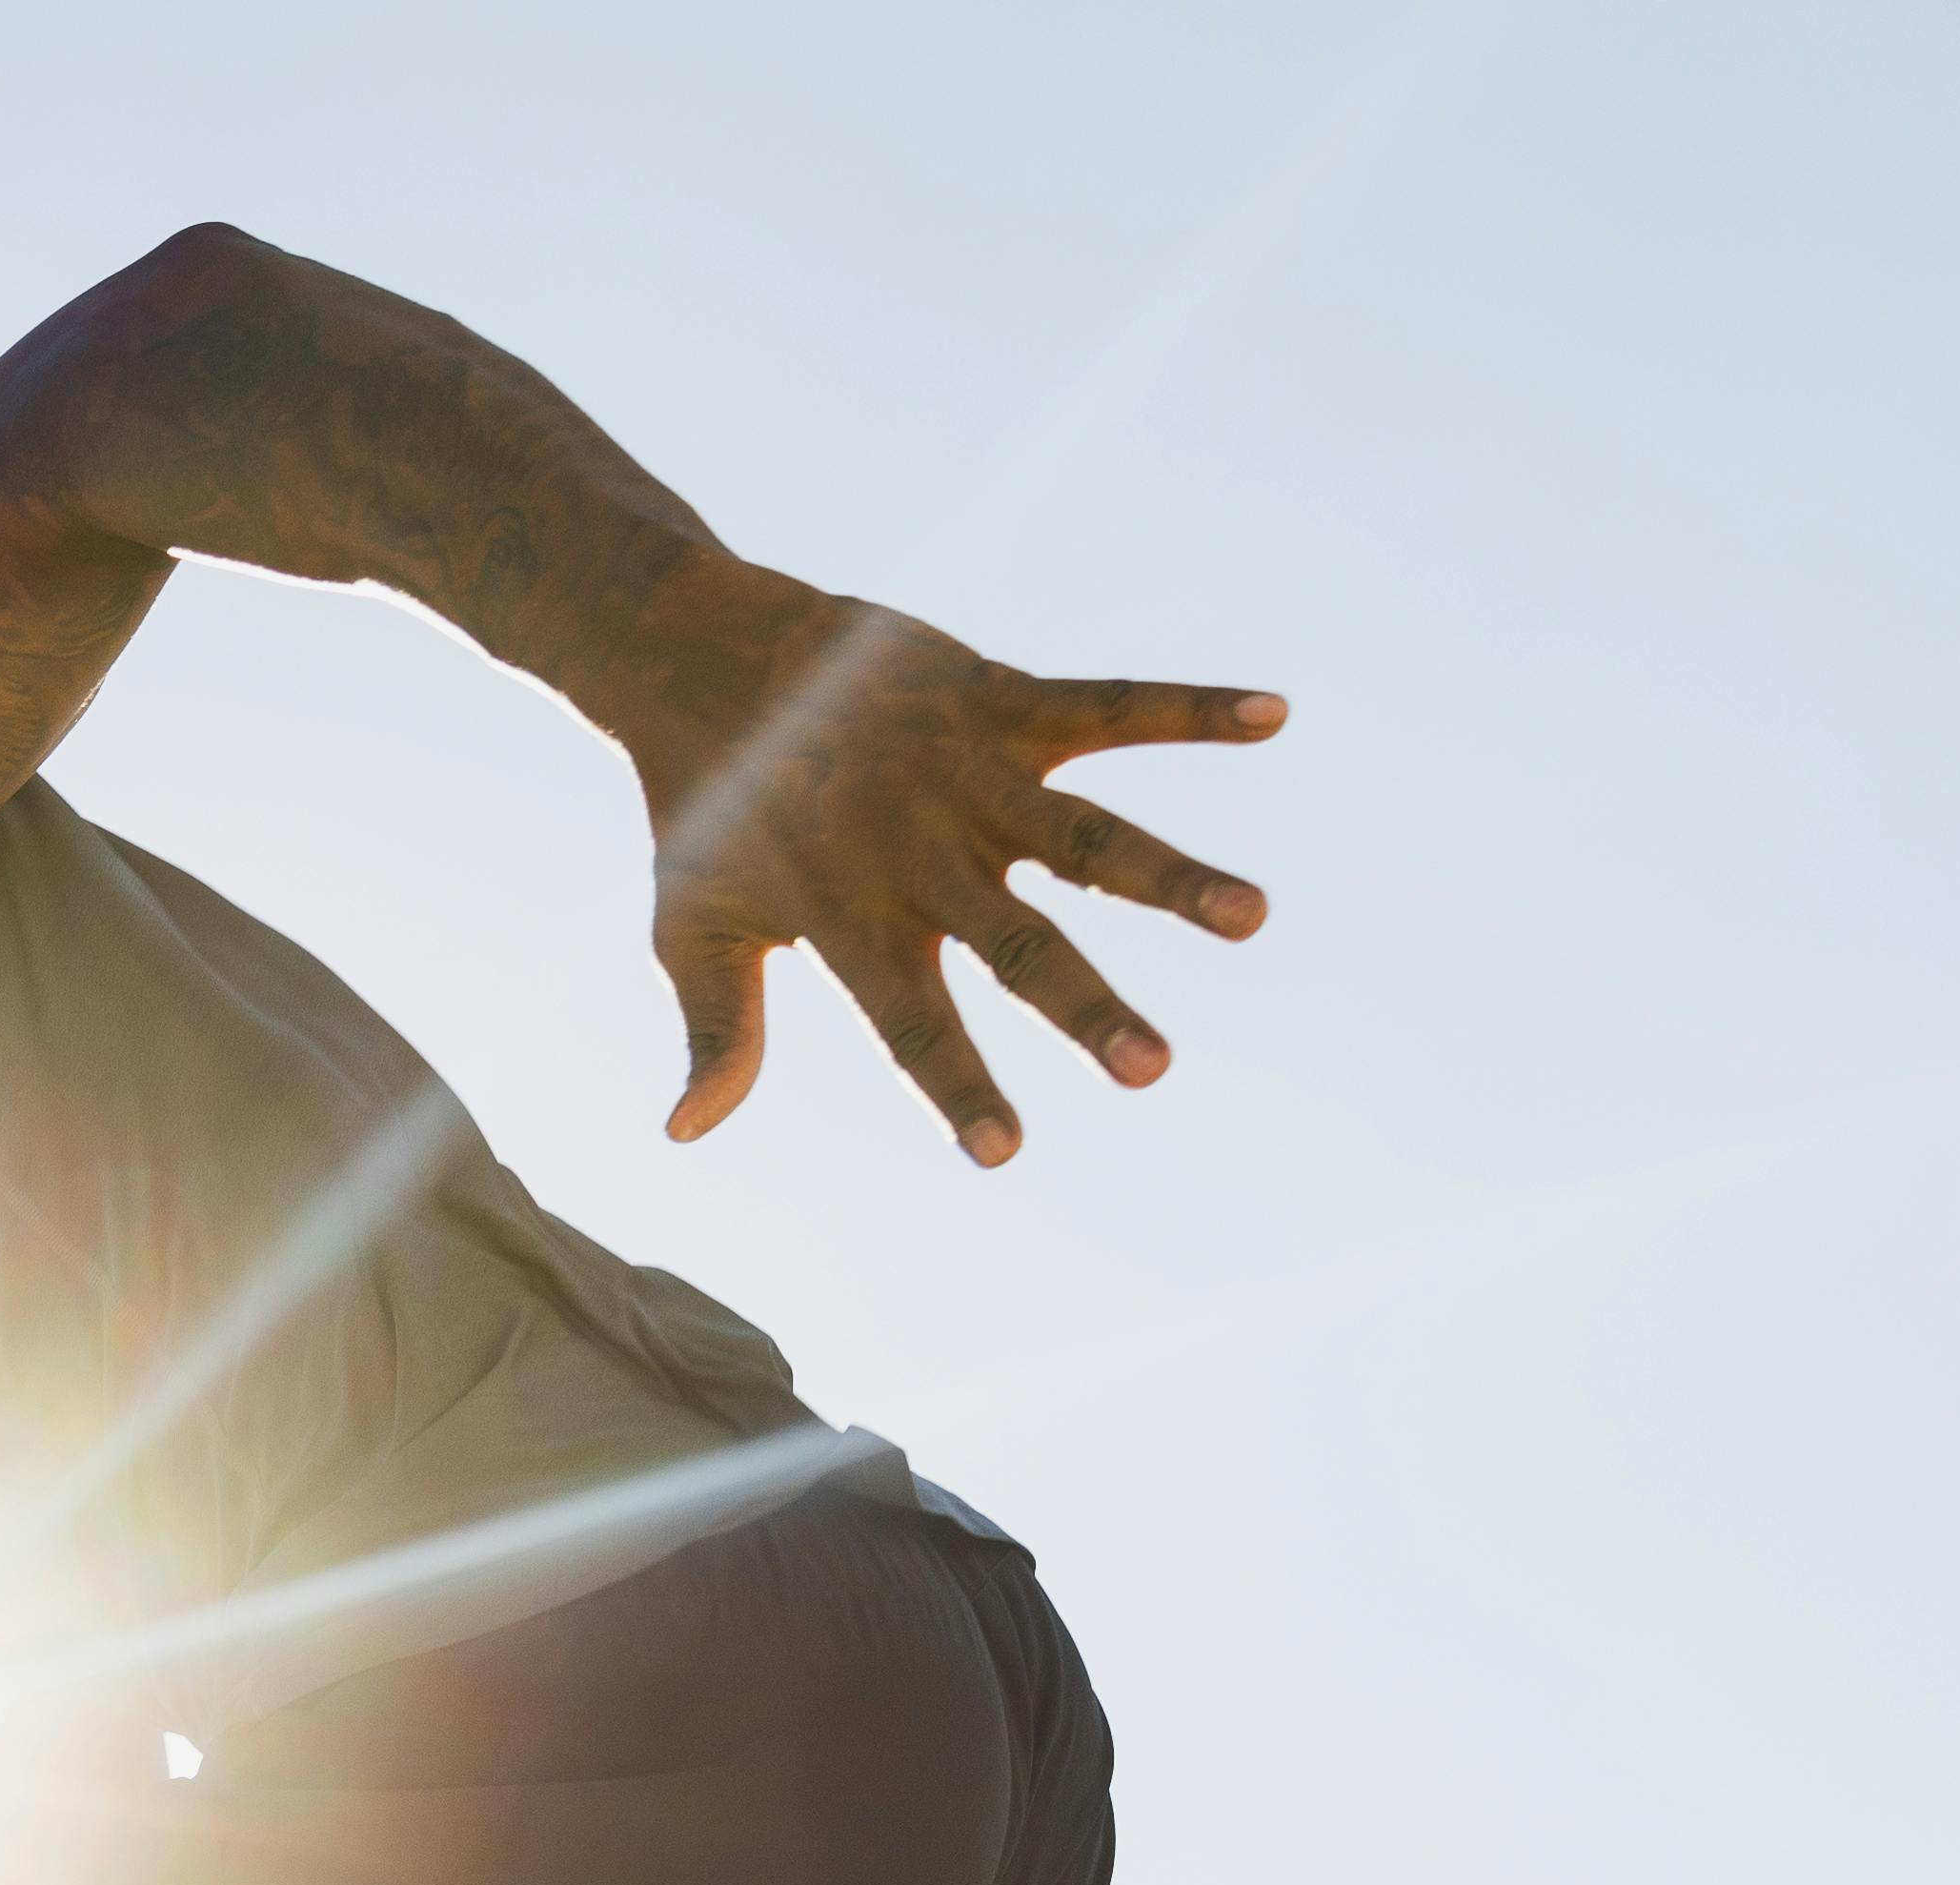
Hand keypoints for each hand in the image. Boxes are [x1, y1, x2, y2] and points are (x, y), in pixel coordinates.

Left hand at [606, 558, 1279, 1165]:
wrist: (702, 654)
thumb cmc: (705, 808)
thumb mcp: (691, 926)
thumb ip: (717, 1029)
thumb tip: (685, 1134)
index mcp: (851, 918)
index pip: (910, 1024)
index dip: (953, 1086)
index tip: (1002, 1153)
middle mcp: (919, 852)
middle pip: (1015, 943)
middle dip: (1084, 1007)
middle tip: (1153, 1068)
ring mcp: (965, 772)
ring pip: (1084, 833)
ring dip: (1169, 876)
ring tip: (1250, 916)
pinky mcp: (995, 699)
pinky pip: (1109, 702)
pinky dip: (1190, 708)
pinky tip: (1274, 714)